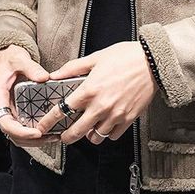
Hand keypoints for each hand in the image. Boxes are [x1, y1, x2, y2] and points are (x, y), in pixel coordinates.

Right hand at [0, 44, 61, 146]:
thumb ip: (31, 68)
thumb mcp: (20, 59)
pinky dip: (33, 134)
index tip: (37, 132)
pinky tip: (49, 131)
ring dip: (33, 140)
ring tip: (53, 136)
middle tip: (51, 136)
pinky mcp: (13, 112)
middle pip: (11, 132)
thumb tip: (44, 78)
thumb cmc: (11, 58)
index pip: (5, 122)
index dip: (20, 131)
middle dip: (30, 139)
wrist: (6, 58)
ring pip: (16, 135)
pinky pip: (21, 128)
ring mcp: (6, 111)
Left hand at [36, 41, 158, 144]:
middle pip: (76, 132)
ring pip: (95, 137)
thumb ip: (73, 68)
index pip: (62, 111)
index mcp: (89, 90)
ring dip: (89, 134)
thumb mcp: (96, 57)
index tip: (41, 127)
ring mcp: (115, 115)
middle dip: (66, 137)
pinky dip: (108, 133)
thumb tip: (55, 74)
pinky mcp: (129, 119)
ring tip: (88, 127)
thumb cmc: (125, 56)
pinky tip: (106, 124)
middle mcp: (100, 106)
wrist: (153, 61)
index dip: (48, 122)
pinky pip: (113, 136)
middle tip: (63, 135)